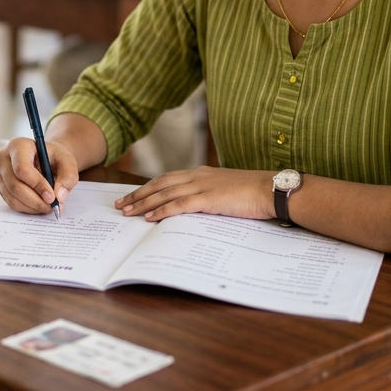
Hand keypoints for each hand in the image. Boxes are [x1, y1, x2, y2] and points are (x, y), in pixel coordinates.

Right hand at [0, 137, 79, 214]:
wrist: (46, 159)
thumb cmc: (55, 158)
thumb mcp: (68, 162)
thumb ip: (67, 177)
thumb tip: (58, 196)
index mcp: (18, 145)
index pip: (22, 168)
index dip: (37, 185)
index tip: (52, 197)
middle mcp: (4, 158)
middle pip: (14, 185)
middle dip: (35, 200)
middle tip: (52, 207)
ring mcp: (0, 173)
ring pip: (12, 196)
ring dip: (32, 206)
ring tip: (49, 207)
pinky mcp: (1, 186)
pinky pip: (11, 202)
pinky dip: (27, 208)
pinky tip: (40, 206)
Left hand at [115, 166, 277, 221]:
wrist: (271, 189)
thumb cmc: (253, 193)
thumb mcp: (226, 191)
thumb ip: (208, 196)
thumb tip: (194, 209)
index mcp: (201, 173)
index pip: (167, 179)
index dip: (148, 187)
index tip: (132, 195)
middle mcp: (198, 176)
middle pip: (160, 184)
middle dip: (138, 195)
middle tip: (120, 205)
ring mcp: (202, 186)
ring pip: (165, 194)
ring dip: (144, 203)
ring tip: (128, 212)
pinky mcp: (208, 199)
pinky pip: (179, 204)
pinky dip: (162, 210)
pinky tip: (150, 217)